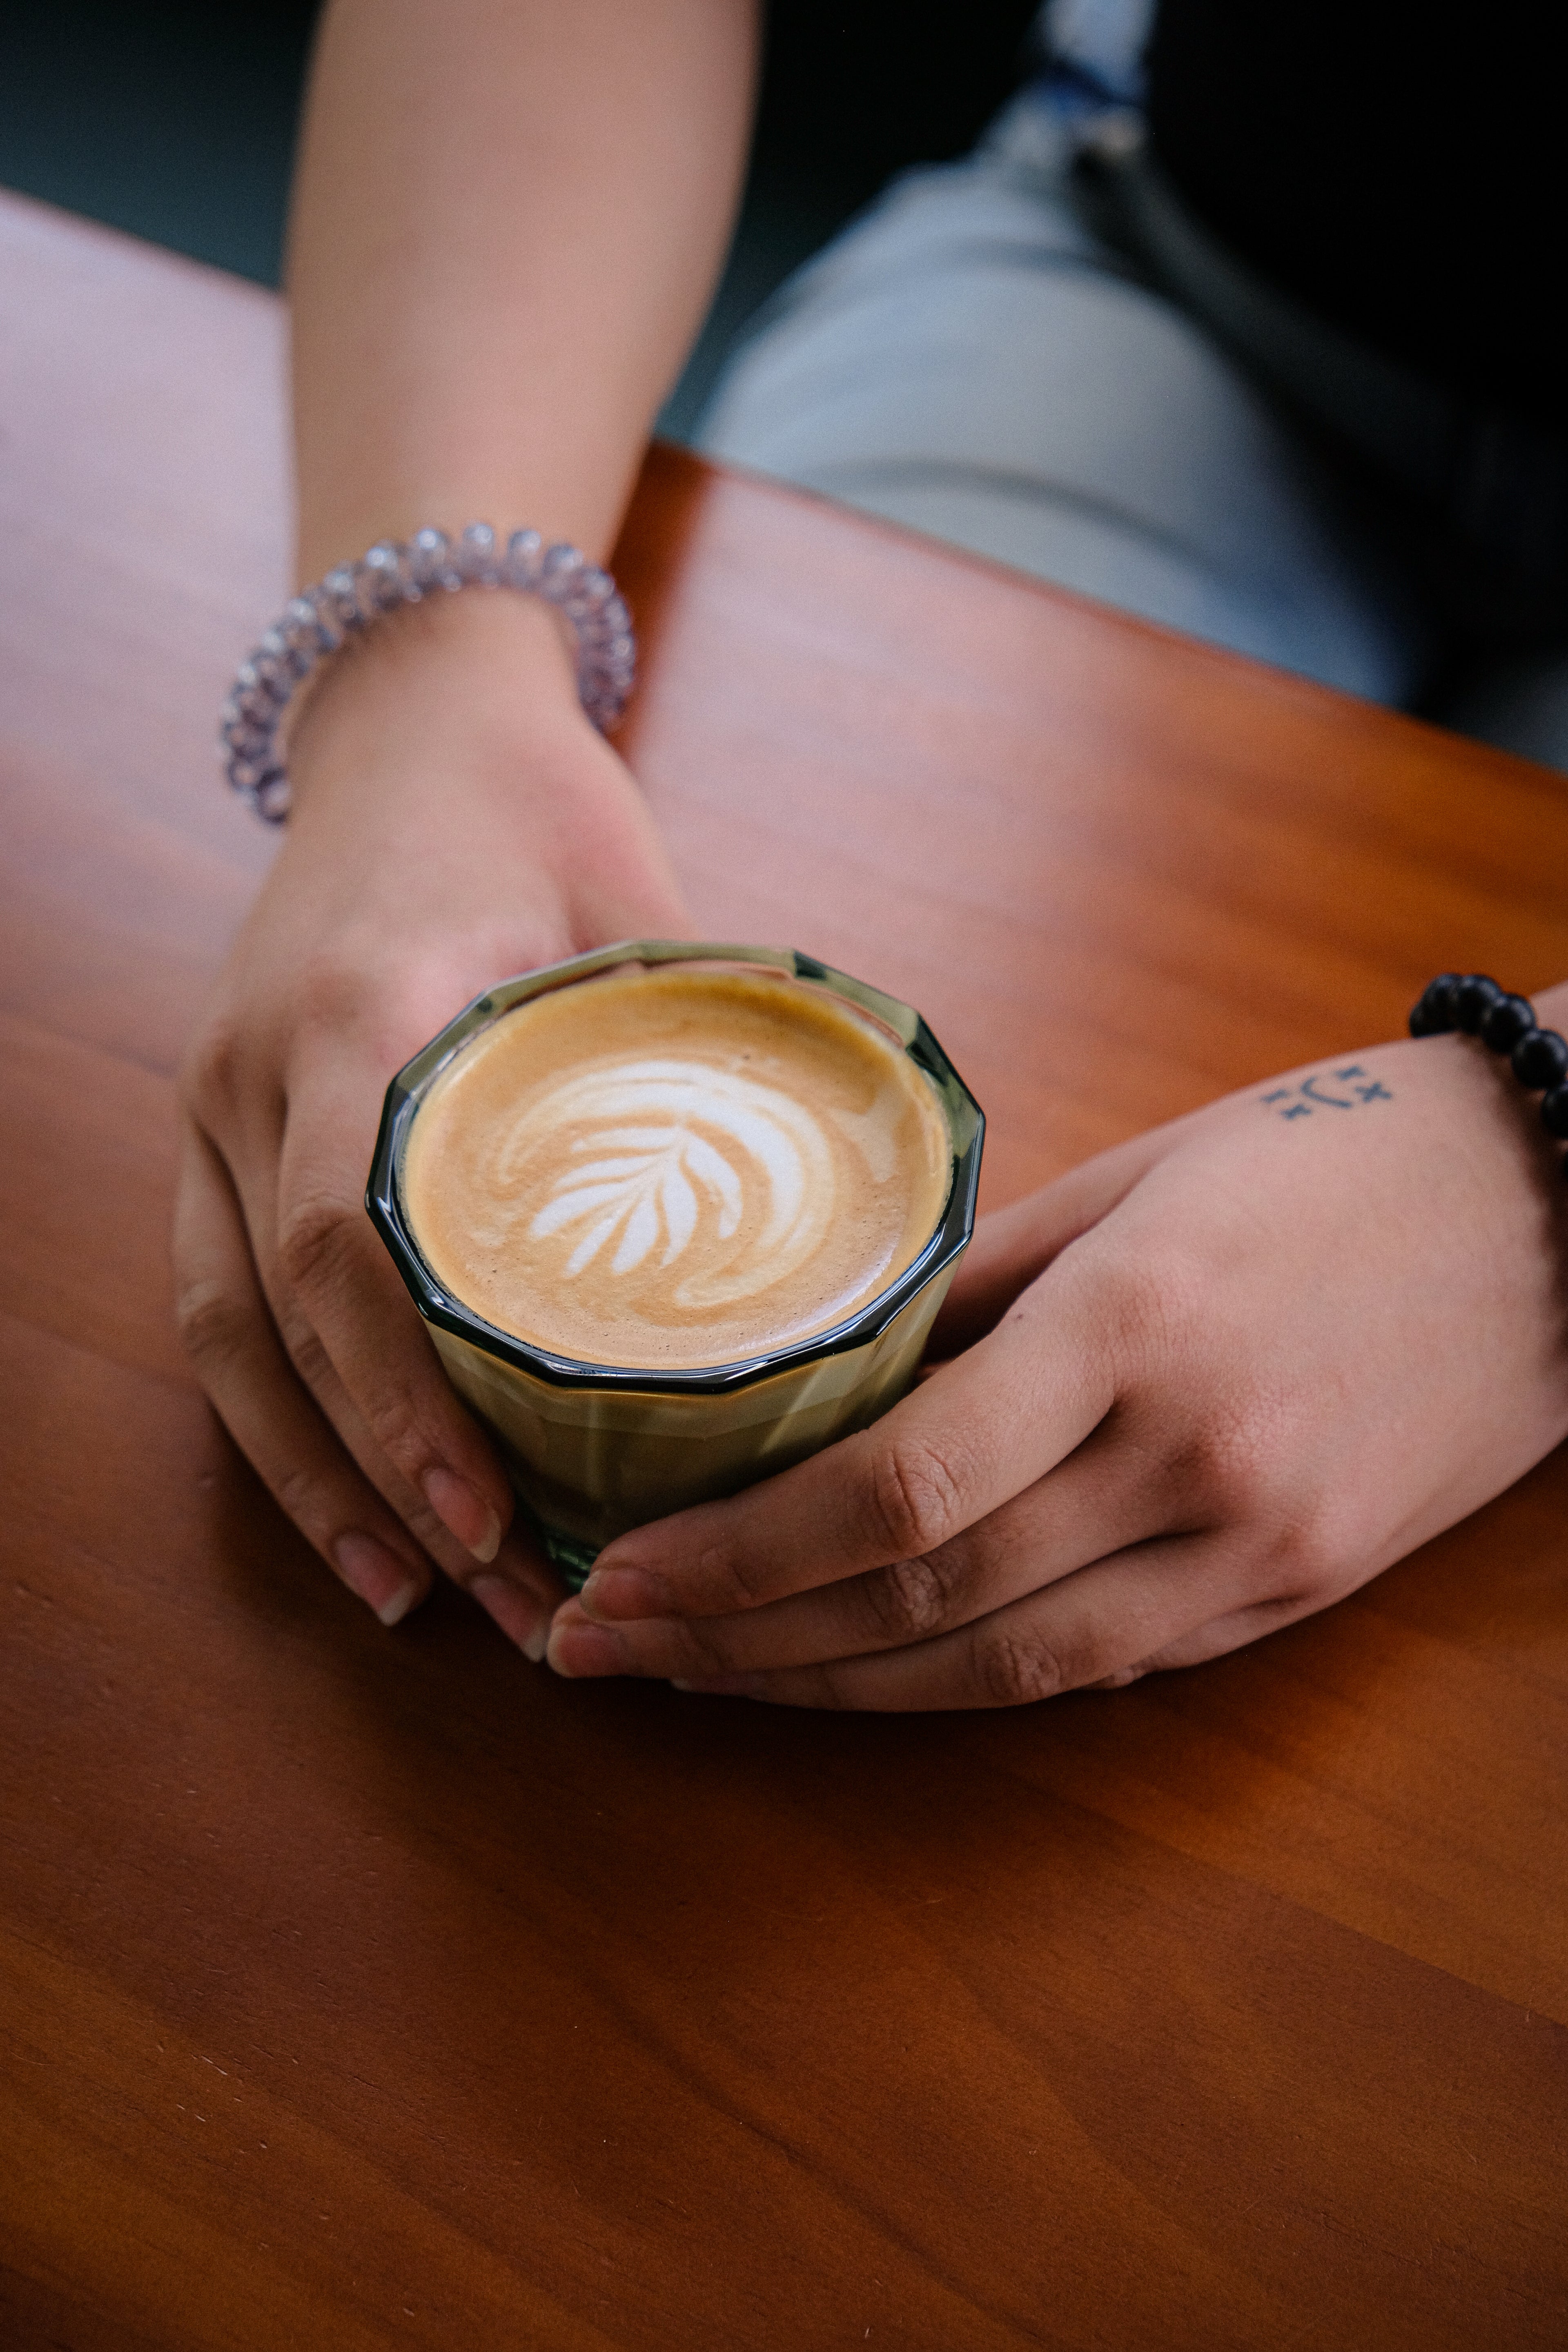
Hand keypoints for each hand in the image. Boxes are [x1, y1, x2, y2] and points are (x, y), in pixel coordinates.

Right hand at [175, 591, 691, 1651]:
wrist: (404, 718)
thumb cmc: (533, 801)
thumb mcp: (632, 899)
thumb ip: (711, 1033)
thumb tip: (854, 1189)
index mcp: (359, 1005)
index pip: (344, 1235)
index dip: (404, 1393)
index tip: (493, 1511)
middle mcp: (253, 1068)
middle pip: (277, 1321)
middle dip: (382, 1480)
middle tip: (506, 1601)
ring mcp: (215, 1102)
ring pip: (225, 1334)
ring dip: (316, 1479)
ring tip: (417, 1599)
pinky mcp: (216, 1127)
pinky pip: (221, 1299)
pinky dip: (283, 1414)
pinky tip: (359, 1504)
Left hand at [548, 1015, 1567, 1704]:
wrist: (1563, 1208)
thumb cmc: (1335, 1156)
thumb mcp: (1137, 1179)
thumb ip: (974, 1286)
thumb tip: (823, 1368)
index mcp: (1140, 1328)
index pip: (897, 1485)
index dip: (736, 1554)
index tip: (615, 1570)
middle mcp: (1196, 1465)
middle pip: (923, 1599)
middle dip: (739, 1640)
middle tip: (594, 1644)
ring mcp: (1256, 1550)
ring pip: (998, 1669)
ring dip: (825, 1690)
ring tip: (691, 1680)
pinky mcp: (1294, 1595)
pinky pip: (1094, 1668)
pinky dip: (955, 1683)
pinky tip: (850, 1676)